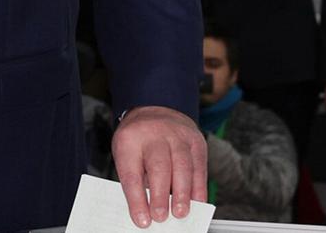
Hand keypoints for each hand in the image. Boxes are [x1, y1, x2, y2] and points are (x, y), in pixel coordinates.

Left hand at [113, 105, 206, 226]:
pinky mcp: (195, 141)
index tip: (141, 219)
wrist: (155, 108)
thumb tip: (145, 209)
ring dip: (182, 194)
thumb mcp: (126, 151)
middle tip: (160, 217)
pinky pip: (199, 167)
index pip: (131, 172)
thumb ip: (135, 178)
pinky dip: (198, 188)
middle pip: (158, 167)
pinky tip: (196, 202)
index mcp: (129, 138)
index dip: (137, 199)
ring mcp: (177, 135)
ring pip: (182, 167)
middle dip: (160, 196)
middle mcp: (154, 134)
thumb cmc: (138, 137)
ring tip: (179, 213)